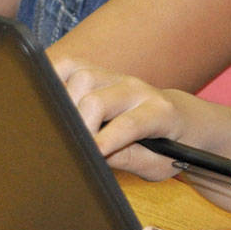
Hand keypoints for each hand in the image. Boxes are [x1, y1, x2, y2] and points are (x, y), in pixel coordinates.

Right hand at [55, 57, 187, 179]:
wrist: (183, 118)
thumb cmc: (172, 147)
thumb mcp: (158, 164)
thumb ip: (128, 159)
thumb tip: (93, 158)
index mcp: (159, 112)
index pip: (129, 124)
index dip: (105, 141)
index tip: (90, 156)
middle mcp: (136, 88)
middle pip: (97, 99)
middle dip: (80, 126)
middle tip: (72, 148)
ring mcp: (117, 77)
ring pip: (80, 78)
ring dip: (65, 104)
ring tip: (61, 128)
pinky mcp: (100, 71)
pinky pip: (70, 65)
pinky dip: (54, 78)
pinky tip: (48, 101)